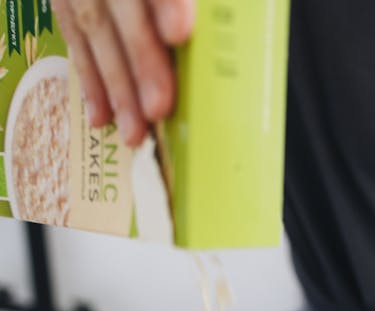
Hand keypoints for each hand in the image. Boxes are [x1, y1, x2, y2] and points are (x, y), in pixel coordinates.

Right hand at [52, 0, 194, 145]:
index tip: (181, 31)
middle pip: (124, 7)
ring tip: (134, 133)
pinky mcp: (65, 0)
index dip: (167, 2)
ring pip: (95, 31)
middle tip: (159, 106)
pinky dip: (89, 82)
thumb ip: (182, 4)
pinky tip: (101, 117)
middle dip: (142, 60)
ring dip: (116, 87)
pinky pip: (75, 40)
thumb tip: (210, 34)